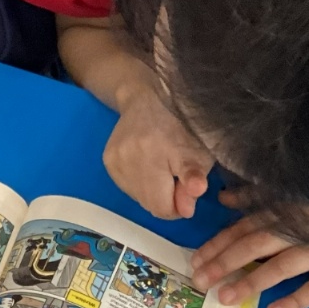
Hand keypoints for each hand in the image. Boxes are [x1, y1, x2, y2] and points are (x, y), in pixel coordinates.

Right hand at [104, 77, 214, 219]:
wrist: (150, 97)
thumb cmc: (184, 124)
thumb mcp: (201, 152)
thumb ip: (193, 182)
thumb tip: (185, 211)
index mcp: (154, 155)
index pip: (162, 208)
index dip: (179, 205)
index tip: (187, 188)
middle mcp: (128, 158)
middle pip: (149, 204)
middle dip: (166, 197)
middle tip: (176, 175)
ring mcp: (114, 159)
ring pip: (138, 197)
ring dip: (153, 190)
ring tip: (162, 166)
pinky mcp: (107, 160)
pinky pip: (127, 187)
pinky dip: (140, 182)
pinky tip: (148, 163)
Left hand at [192, 195, 308, 307]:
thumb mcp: (293, 186)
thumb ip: (257, 193)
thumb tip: (224, 200)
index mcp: (285, 208)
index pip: (244, 229)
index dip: (218, 245)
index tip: (195, 260)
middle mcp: (299, 229)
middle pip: (254, 247)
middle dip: (224, 264)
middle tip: (200, 282)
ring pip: (280, 267)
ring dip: (252, 282)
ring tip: (226, 297)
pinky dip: (297, 299)